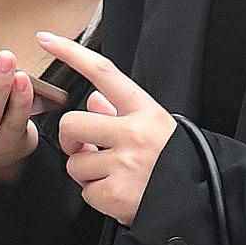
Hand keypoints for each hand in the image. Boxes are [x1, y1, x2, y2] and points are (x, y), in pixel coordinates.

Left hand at [42, 32, 175, 227]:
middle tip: (84, 149)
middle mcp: (134, 133)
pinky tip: (117, 194)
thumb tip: (93, 99)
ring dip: (86, 173)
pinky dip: (98, 197)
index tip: (46, 40)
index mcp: (145, 111)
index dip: (71, 53)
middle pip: (72, 124)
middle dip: (71, 141)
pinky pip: (87, 193)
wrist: (199, 203)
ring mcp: (125, 164)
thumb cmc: (178, 165)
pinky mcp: (118, 194)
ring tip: (111, 176)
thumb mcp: (158, 128)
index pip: (102, 72)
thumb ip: (122, 111)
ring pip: (75, 163)